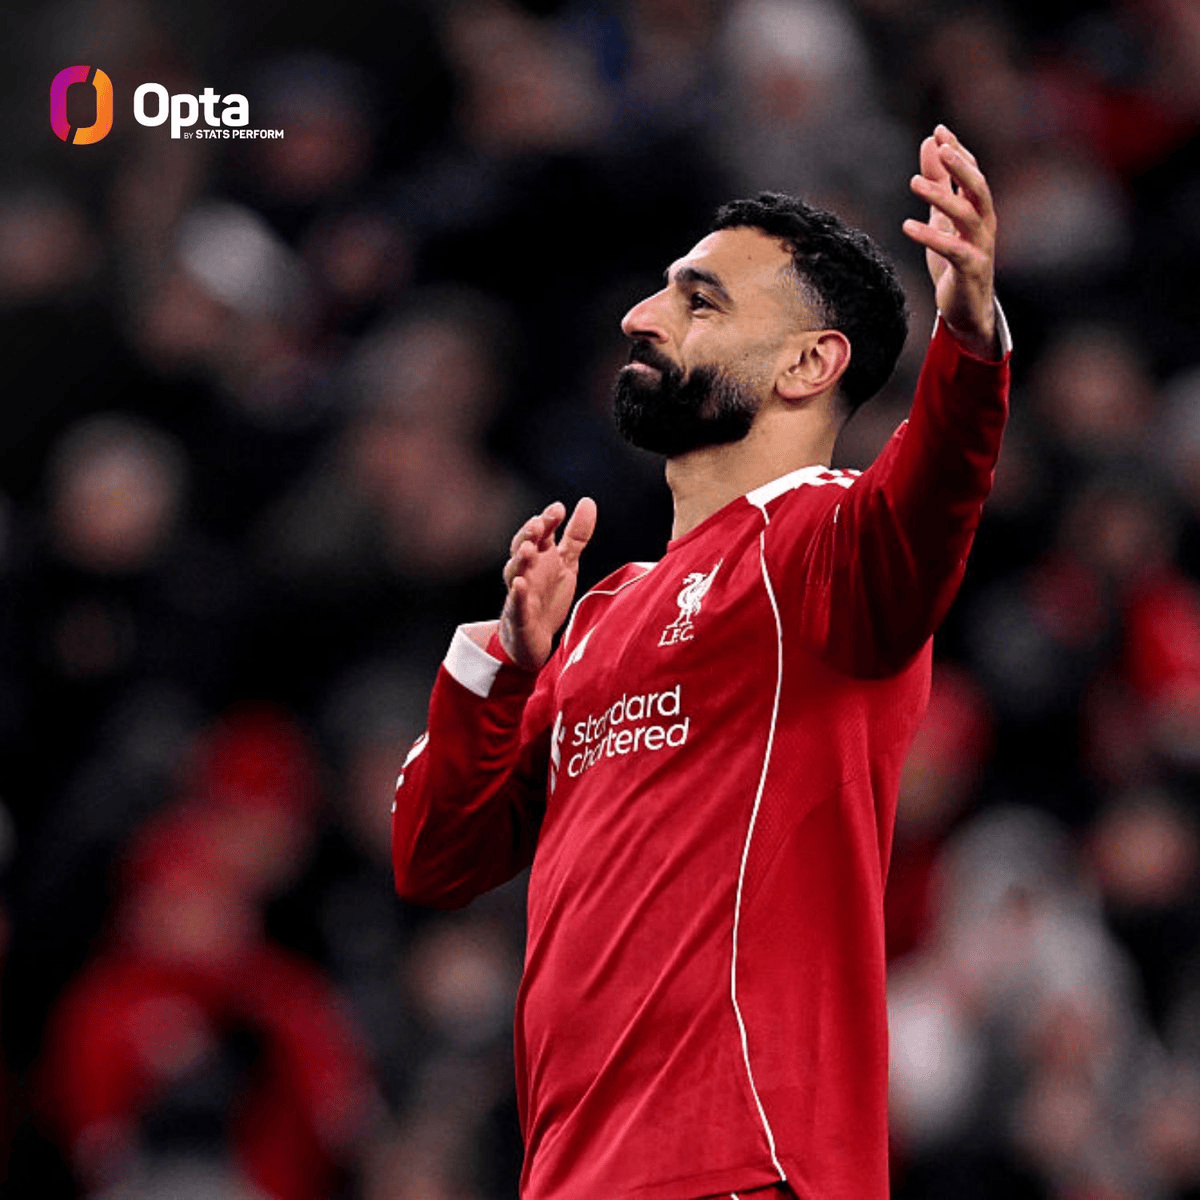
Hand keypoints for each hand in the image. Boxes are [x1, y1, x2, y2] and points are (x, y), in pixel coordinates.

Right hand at [498, 497, 596, 670]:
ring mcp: (520, 592)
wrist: (535, 638)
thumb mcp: (566, 563)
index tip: (559, 509)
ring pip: (514, 572)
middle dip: (528, 534)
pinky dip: (516, 594)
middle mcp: (526, 570)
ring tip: (529, 548)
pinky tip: (520, 584)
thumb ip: (576, 535)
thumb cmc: (547, 596)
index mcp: (538, 556)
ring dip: (520, 559)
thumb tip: (587, 501)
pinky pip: (515, 603)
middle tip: (538, 524)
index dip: (547, 520)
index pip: (540, 533)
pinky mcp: (519, 615)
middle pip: (522, 547)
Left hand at [902, 124, 998, 358]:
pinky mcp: (971, 269)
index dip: (958, 152)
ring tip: (914, 182)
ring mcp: (981, 246)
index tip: (940, 130)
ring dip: (942, 197)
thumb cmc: (956, 260)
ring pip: (966, 215)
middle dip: (961, 166)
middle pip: (978, 188)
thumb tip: (930, 143)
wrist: (967, 308)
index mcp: (979, 210)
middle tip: (942, 146)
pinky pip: (952, 249)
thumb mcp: (943, 218)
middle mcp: (985, 224)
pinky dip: (930, 237)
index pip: (972, 173)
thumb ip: (939, 183)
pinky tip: (907, 225)